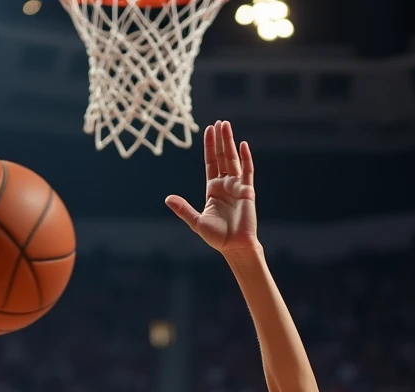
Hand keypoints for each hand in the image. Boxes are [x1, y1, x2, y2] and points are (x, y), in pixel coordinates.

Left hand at [165, 121, 259, 255]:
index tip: (208, 130)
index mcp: (213, 189)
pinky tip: (243, 145)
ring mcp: (237, 187)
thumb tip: (167, 198)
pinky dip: (246, 158)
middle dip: (221, 140)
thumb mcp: (196, 221)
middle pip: (223, 157)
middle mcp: (225, 185)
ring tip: (226, 126)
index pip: (211, 163)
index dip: (210, 147)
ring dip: (230, 143)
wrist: (234, 246)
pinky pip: (247, 171)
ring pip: (233, 160)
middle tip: (219, 122)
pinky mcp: (248, 192)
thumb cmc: (217, 237)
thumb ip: (183, 209)